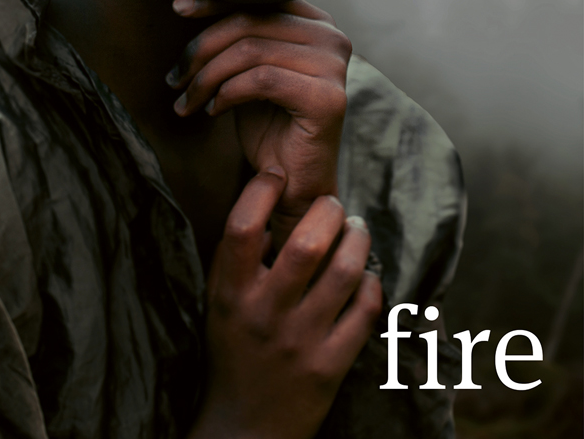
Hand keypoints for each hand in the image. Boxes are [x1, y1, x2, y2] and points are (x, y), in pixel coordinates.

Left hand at [168, 0, 350, 245]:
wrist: (290, 182)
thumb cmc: (265, 122)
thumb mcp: (246, 67)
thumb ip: (236, 33)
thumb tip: (184, 2)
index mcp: (318, 23)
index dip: (215, 0)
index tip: (177, 8)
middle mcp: (333, 38)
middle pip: (250, 21)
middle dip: (202, 48)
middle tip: (174, 78)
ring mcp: (334, 68)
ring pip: (250, 50)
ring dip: (206, 76)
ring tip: (186, 100)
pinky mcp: (327, 99)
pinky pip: (261, 80)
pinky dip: (227, 93)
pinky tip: (212, 110)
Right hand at [189, 170, 381, 438]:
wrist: (243, 430)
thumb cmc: (231, 352)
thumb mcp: (218, 303)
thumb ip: (234, 259)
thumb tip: (268, 213)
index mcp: (230, 293)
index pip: (243, 227)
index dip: (262, 192)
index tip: (276, 176)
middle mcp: (264, 314)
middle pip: (305, 244)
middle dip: (327, 211)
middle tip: (332, 202)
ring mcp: (300, 341)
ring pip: (343, 273)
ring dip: (357, 241)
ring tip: (357, 228)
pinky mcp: (330, 366)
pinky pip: (363, 312)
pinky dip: (370, 284)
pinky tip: (366, 275)